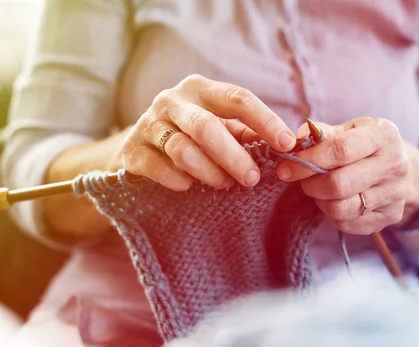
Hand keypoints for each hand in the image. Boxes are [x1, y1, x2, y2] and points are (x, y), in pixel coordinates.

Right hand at [122, 74, 295, 189]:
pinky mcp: (132, 150)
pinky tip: (189, 186)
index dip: (265, 121)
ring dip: (209, 171)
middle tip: (252, 179)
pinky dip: (179, 180)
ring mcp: (149, 124)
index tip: (286, 144)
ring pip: (182, 149)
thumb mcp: (219, 127)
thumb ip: (246, 134)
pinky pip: (158, 167)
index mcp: (200, 89)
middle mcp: (172, 100)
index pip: (238, 98)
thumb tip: (284, 146)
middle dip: (234, 156)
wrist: (137, 147)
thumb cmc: (190, 135)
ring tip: (224, 184)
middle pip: (206, 126)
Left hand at [276, 118, 418, 234]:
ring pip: (341, 208)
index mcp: (384, 135)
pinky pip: (348, 224)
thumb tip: (294, 142)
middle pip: (339, 184)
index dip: (307, 160)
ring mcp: (395, 193)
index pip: (340, 150)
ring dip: (320, 201)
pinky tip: (332, 202)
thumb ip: (321, 134)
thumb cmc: (365, 146)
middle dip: (310, 184)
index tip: (286, 167)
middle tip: (301, 181)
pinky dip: (332, 216)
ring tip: (317, 190)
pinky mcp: (390, 216)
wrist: (402, 170)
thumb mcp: (348, 130)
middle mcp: (395, 165)